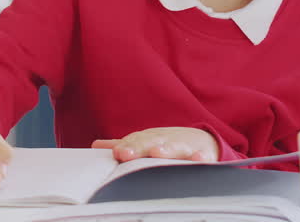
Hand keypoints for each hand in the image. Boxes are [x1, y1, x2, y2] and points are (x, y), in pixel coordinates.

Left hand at [91, 126, 218, 162]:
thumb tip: (96, 145)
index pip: (134, 142)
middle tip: (124, 154)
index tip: (116, 153)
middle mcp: (164, 141)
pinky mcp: (203, 155)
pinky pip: (203, 157)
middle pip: (150, 143)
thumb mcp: (145, 142)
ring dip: (166, 150)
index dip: (126, 147)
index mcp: (148, 139)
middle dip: (138, 148)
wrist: (203, 141)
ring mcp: (183, 147)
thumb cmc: (167, 144)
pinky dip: (201, 158)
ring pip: (174, 149)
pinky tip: (199, 160)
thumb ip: (123, 145)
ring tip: (157, 154)